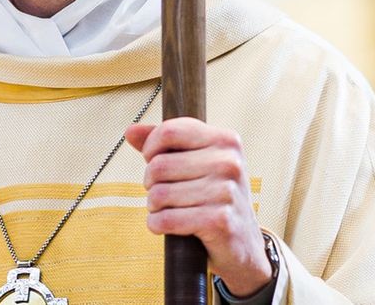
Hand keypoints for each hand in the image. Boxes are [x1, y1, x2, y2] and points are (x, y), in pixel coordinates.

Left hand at [126, 117, 271, 297]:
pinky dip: (157, 224)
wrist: (243, 244)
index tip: (152, 160)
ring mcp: (227, 192)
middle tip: (161, 192)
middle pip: (159, 165)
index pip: (170, 131)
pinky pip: (167, 219)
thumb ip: (164, 144)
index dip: (151, 148)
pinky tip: (165, 225)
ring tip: (166, 209)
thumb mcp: (197, 163)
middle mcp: (229, 163)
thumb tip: (131, 131)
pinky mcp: (220, 221)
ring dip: (154, 206)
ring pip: (159, 194)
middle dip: (150, 183)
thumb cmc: (214, 198)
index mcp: (225, 141)